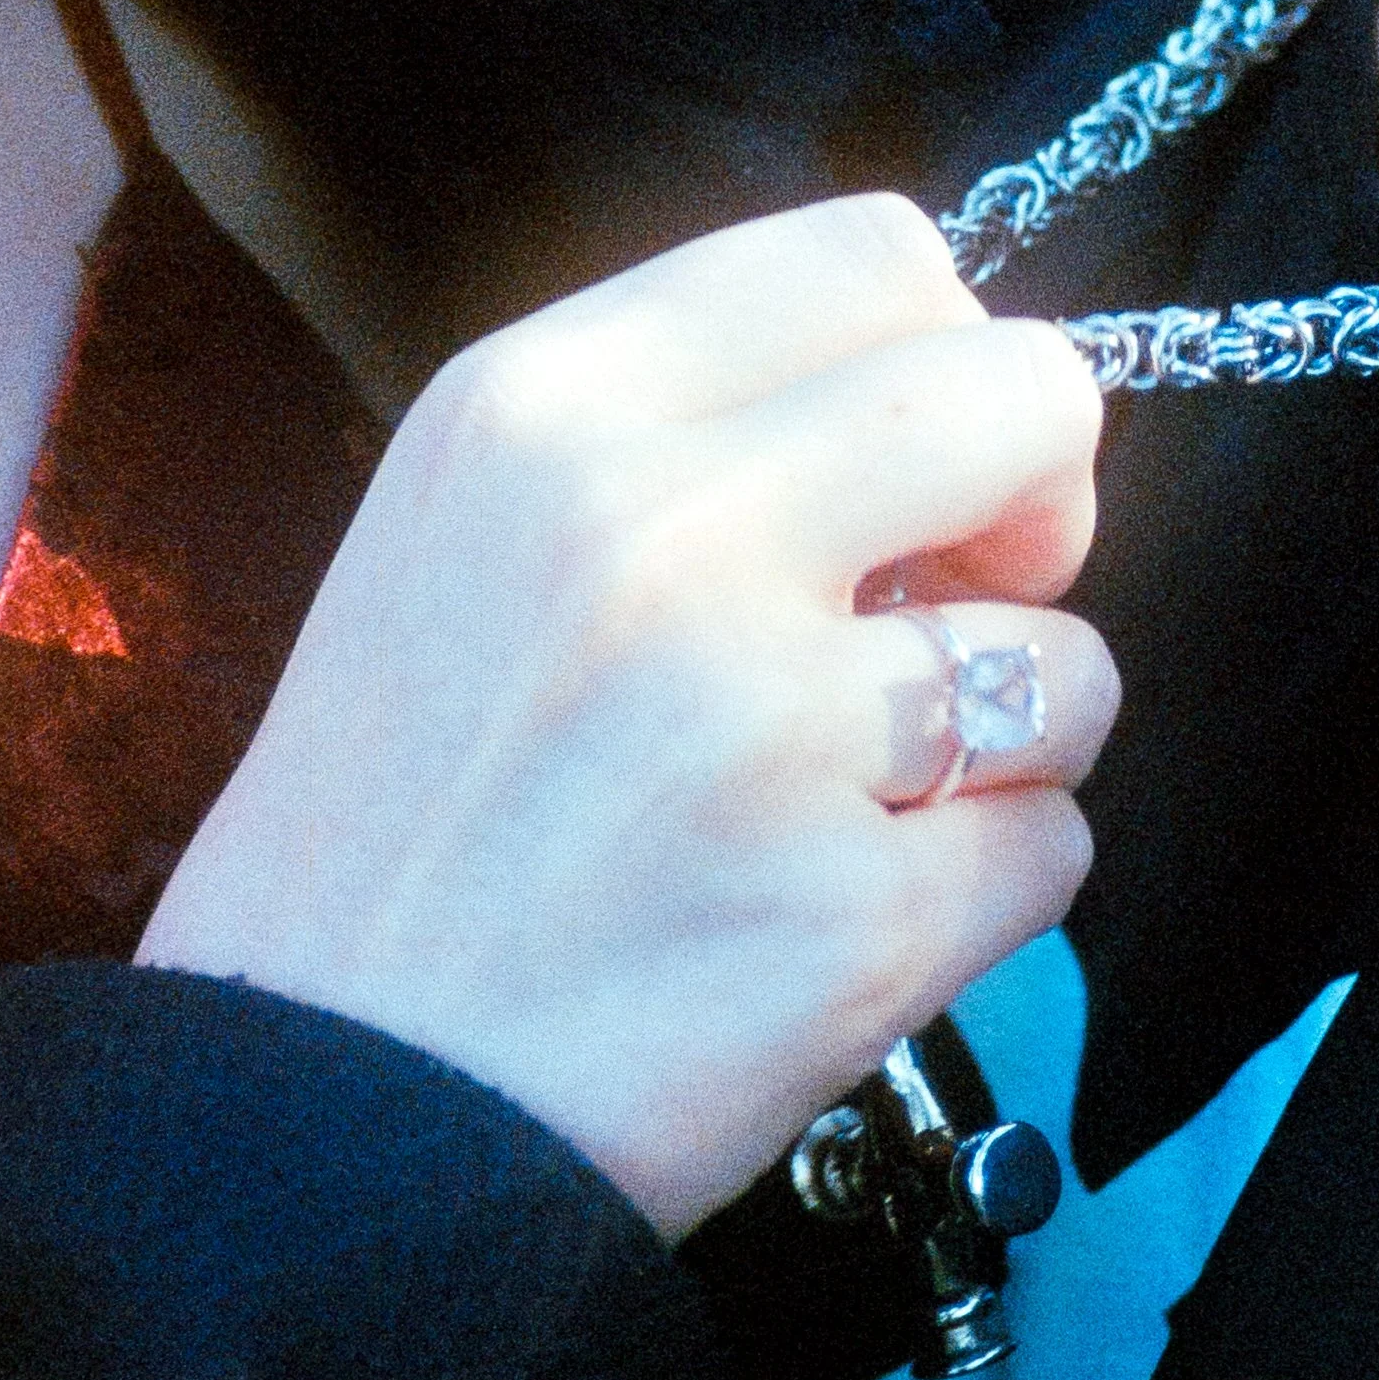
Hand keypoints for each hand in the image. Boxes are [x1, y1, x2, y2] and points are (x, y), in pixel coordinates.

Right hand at [138, 195, 1117, 1239]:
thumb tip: (942, 409)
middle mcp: (656, 532)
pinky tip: (829, 927)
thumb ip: (688, 432)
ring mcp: (761, 728)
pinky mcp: (848, 922)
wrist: (304, 1128)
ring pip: (1074, 659)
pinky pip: (1053, 852)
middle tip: (963, 602)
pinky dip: (979, 897)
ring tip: (852, 808)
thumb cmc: (400, 826)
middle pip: (1025, 395)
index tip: (920, 468)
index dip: (948, 355)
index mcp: (543, 408)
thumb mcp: (468, 533)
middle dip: (1043, 503)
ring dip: (1007, 741)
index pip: (877, 252)